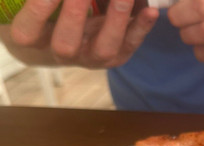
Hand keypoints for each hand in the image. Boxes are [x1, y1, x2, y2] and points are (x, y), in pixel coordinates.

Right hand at [8, 0, 157, 67]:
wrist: (77, 31)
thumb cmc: (54, 9)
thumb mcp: (48, 3)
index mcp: (35, 38)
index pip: (28, 31)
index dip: (38, 9)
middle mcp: (64, 53)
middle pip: (66, 44)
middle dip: (74, 15)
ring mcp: (93, 57)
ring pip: (104, 47)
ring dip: (115, 19)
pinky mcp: (118, 56)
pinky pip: (131, 43)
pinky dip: (141, 26)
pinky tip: (150, 11)